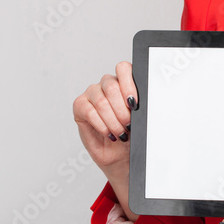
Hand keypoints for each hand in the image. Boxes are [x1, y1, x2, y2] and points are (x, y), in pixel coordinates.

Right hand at [73, 61, 138, 217]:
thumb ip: (140, 105)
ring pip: (101, 100)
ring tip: (120, 132)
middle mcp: (107, 84)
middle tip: (128, 124)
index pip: (123, 68)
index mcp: (123, 82)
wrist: (121, 155)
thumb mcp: (141, 119)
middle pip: (112, 86)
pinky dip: (101, 124)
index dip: (129, 85)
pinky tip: (109, 133)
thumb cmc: (132, 135)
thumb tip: (143, 101)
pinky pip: (89, 110)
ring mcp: (92, 93)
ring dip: (112, 120)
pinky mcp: (80, 105)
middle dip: (122, 110)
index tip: (134, 104)